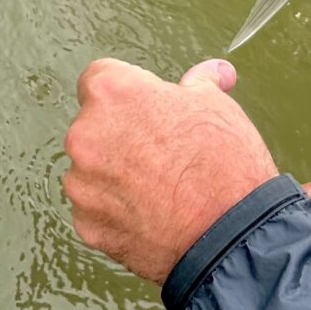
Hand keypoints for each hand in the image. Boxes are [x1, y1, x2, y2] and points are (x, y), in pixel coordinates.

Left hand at [63, 57, 278, 283]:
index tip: (148, 109)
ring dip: (116, 175)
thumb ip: (200, 84)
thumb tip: (213, 72)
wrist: (230, 237)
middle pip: (93, 126)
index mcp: (112, 94)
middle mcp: (84, 135)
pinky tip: (153, 215)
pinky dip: (118, 211)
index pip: (100, 77)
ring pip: (92, 170)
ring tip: (161, 189)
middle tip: (162, 152)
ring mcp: (81, 184)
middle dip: (121, 135)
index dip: (128, 92)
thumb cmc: (225, 163)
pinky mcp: (86, 225)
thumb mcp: (218, 107)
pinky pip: (97, 209)